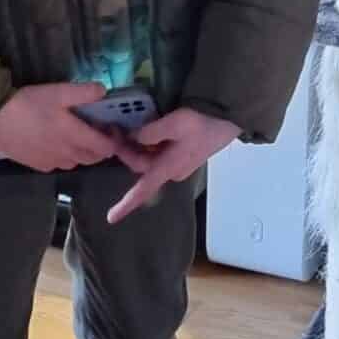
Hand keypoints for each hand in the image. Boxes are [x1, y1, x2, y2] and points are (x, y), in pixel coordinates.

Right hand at [0, 83, 150, 173]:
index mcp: (75, 137)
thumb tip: (104, 92)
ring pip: (76, 163)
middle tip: (96, 131)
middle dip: (100, 148)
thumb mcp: (57, 92)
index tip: (111, 127)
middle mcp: (67, 155)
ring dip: (82, 153)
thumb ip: (84, 92)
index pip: (106, 148)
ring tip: (76, 136)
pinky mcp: (36, 166)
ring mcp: (51, 163)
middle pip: (93, 158)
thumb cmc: (27, 103)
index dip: (113, 140)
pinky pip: (58, 165)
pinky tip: (55, 143)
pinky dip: (64, 157)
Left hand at [106, 108, 240, 223]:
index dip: (126, 204)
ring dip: (136, 145)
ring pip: (148, 159)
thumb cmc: (203, 124)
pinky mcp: (181, 156)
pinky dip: (148, 144)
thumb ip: (151, 132)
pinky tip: (146, 128)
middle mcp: (171, 171)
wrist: (228, 120)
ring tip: (128, 126)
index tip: (111, 218)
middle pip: (141, 166)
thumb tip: (134, 138)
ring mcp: (177, 164)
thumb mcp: (175, 124)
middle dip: (126, 150)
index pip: (143, 190)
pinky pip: (158, 154)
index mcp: (168, 168)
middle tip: (116, 129)